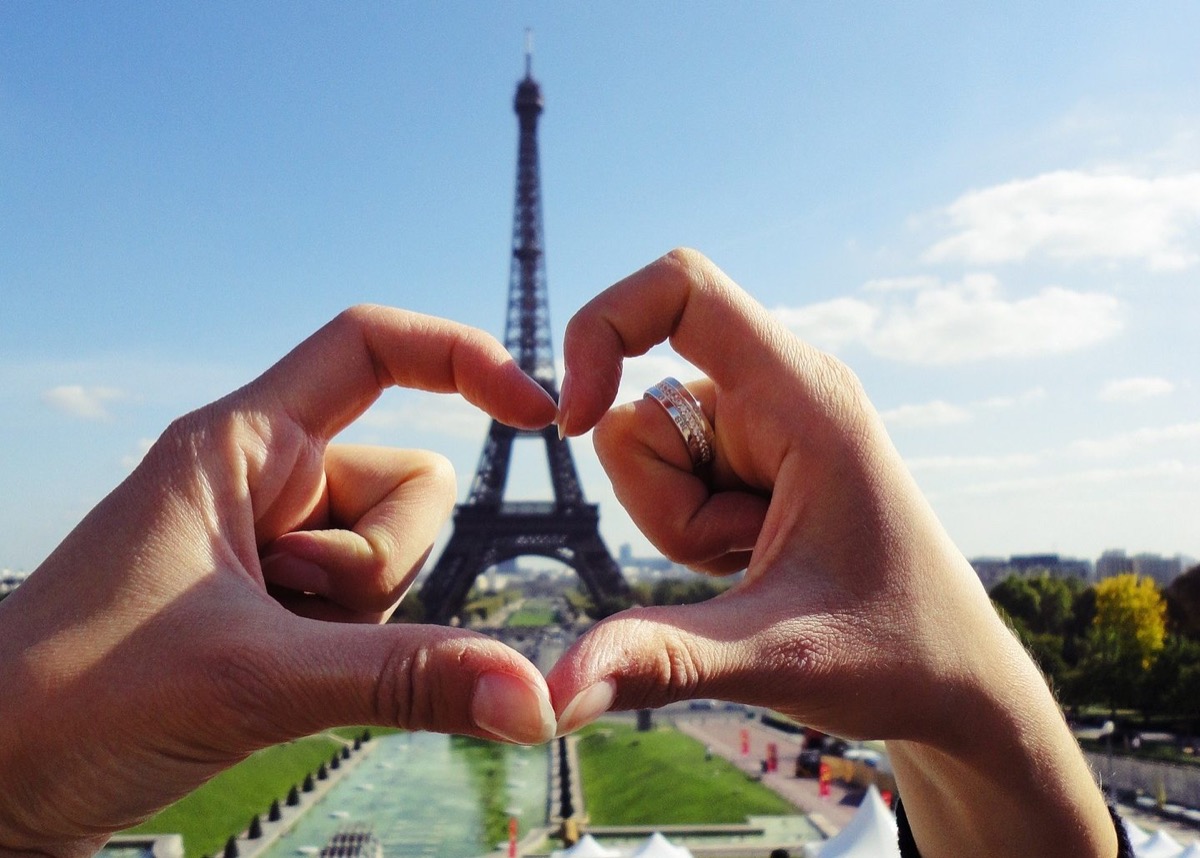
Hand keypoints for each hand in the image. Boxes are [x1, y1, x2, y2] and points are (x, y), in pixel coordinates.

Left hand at [0, 306, 558, 856]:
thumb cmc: (68, 701)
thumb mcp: (255, 677)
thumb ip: (407, 680)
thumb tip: (536, 698)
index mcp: (243, 443)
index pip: (371, 345)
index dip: (463, 357)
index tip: (539, 413)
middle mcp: (265, 483)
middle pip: (412, 485)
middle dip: (379, 564)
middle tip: (282, 605)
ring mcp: (273, 548)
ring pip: (397, 560)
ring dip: (358, 620)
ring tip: (259, 651)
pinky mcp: (276, 609)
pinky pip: (369, 616)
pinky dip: (346, 655)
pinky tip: (266, 680)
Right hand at [548, 250, 1115, 856]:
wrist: (955, 683)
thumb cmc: (897, 654)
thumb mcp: (773, 656)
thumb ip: (659, 660)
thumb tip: (550, 694)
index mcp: (804, 397)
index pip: (683, 287)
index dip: (604, 326)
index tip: (570, 419)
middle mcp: (781, 393)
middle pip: (639, 408)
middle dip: (663, 503)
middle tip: (748, 554)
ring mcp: (762, 426)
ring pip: (644, 452)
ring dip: (679, 523)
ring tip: (759, 560)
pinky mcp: (749, 459)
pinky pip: (666, 480)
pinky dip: (689, 531)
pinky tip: (755, 561)